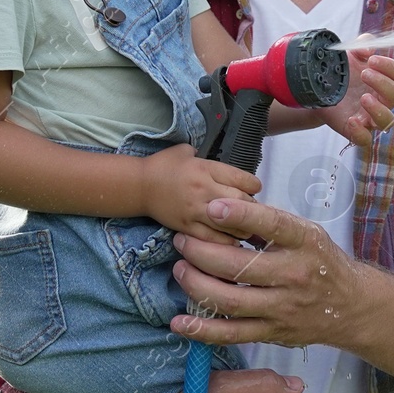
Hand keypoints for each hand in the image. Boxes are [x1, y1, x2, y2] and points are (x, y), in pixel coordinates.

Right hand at [139, 144, 259, 243]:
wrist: (138, 186)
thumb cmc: (163, 165)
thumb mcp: (186, 150)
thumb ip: (207, 156)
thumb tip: (224, 162)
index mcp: (205, 169)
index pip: (240, 179)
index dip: (253, 185)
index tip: (255, 188)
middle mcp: (203, 190)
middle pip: (239, 201)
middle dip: (252, 206)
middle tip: (254, 210)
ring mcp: (195, 210)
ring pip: (229, 223)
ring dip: (243, 226)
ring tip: (249, 228)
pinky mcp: (186, 227)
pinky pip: (211, 238)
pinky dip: (225, 241)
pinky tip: (232, 241)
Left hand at [169, 199, 360, 348]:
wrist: (351, 305)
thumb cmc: (322, 262)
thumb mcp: (308, 234)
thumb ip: (272, 225)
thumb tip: (226, 209)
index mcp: (305, 242)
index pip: (273, 225)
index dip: (242, 215)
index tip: (212, 207)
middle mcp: (294, 275)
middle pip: (240, 266)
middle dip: (201, 252)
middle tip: (182, 240)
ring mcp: (282, 307)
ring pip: (230, 300)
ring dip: (196, 285)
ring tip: (180, 269)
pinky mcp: (272, 332)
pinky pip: (232, 333)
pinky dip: (203, 329)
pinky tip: (179, 322)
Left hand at [315, 50, 393, 147]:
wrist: (317, 89)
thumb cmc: (341, 71)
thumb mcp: (351, 53)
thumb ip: (362, 44)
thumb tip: (368, 50)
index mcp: (384, 79)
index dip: (389, 66)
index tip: (371, 60)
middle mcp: (381, 99)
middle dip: (383, 83)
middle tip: (364, 74)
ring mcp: (369, 117)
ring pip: (387, 121)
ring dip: (378, 109)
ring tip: (364, 97)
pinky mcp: (355, 131)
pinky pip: (366, 139)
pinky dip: (361, 132)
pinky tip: (352, 119)